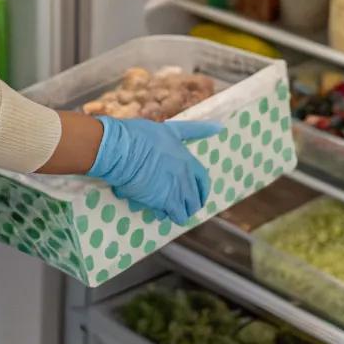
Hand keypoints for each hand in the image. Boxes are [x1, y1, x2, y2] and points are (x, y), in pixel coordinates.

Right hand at [87, 116, 223, 224]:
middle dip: (187, 205)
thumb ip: (194, 130)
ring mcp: (176, 189)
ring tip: (164, 209)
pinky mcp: (164, 200)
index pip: (203, 181)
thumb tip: (221, 126)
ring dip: (175, 211)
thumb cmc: (141, 136)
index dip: (201, 191)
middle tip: (177, 205)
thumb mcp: (171, 129)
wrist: (123, 149)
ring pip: (185, 211)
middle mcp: (186, 176)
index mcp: (188, 159)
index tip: (196, 196)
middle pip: (195, 200)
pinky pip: (172, 216)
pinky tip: (155, 210)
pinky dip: (164, 215)